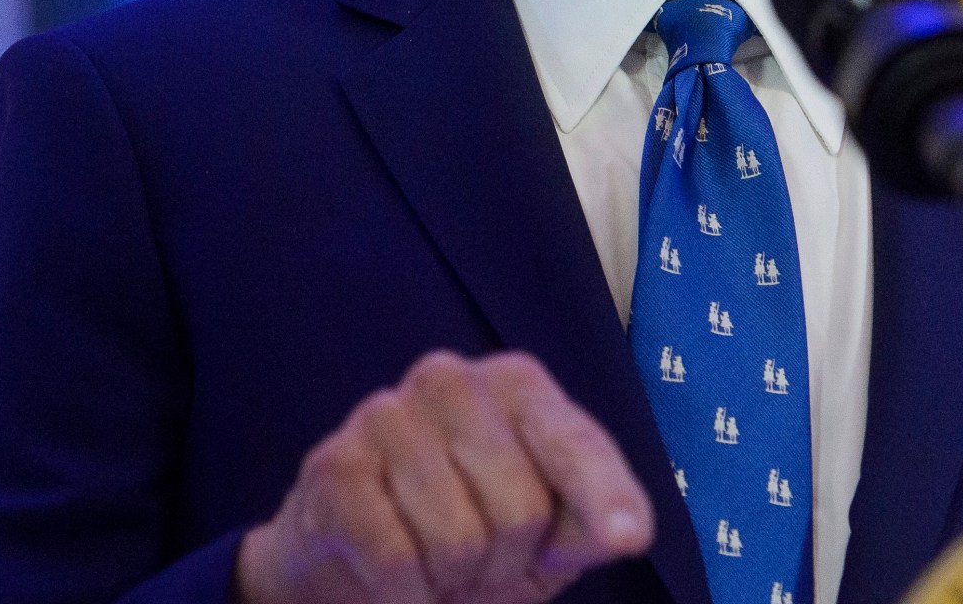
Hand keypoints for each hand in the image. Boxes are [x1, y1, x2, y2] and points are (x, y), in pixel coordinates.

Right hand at [235, 351, 654, 603]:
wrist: (354, 563)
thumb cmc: (470, 535)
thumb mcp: (546, 536)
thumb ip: (588, 524)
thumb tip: (625, 531)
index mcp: (517, 386)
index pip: (575, 445)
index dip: (604, 495)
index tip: (628, 537)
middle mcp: (449, 380)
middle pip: (520, 510)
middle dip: (504, 561)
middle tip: (479, 559)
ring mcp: (385, 415)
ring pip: (458, 539)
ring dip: (450, 579)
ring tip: (435, 562)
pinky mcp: (333, 465)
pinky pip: (395, 558)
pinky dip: (404, 594)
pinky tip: (395, 576)